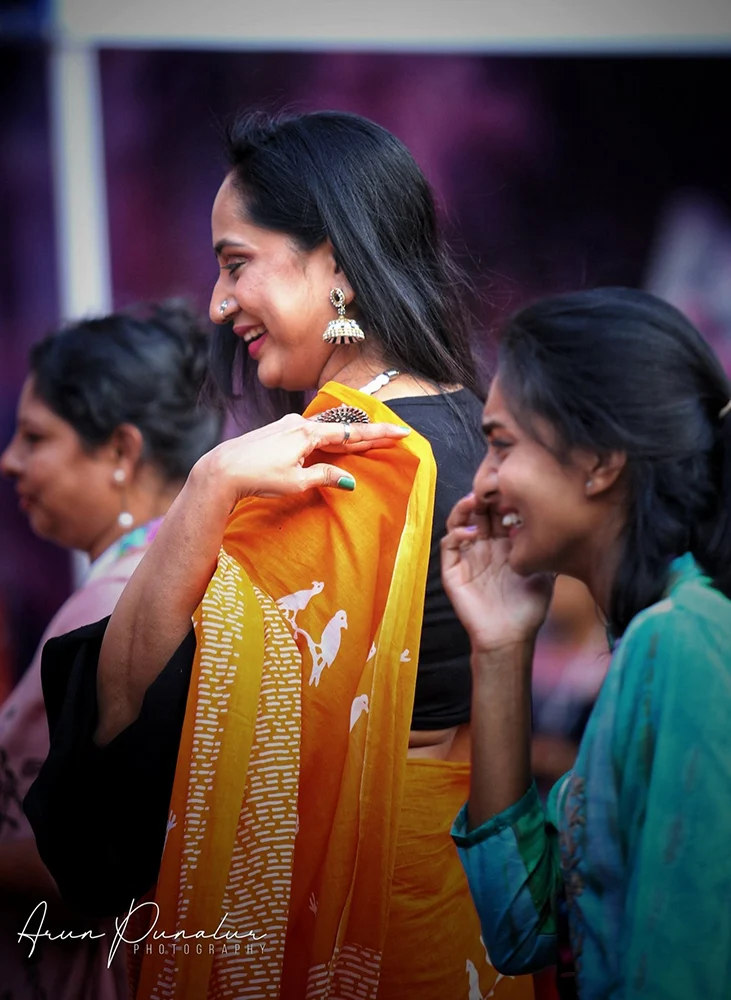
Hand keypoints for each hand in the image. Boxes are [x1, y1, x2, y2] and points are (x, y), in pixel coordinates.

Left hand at [196, 413, 409, 506]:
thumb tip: (349, 480)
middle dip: (367, 433)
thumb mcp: (295, 482)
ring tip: (368, 440)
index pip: (352, 433)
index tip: (402, 431)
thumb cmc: (257, 476)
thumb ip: (324, 476)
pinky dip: (327, 438)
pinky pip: (310, 431)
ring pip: (325, 429)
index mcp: (308, 433)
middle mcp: (299, 423)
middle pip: (341, 428)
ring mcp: (286, 424)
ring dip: (346, 436)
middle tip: (393, 435)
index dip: (378, 434)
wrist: (221, 469)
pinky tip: (332, 443)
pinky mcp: (277, 431)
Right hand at [441, 493, 552, 651]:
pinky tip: (470, 533)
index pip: (500, 513)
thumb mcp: (545, 573)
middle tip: (491, 487)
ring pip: (460, 523)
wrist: (509, 636)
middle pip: (479, 512)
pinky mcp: (453, 570)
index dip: (504, 499)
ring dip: (464, 509)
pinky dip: (456, 533)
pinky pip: (449, 545)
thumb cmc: (528, 607)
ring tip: (474, 501)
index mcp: (505, 544)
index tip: (514, 489)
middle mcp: (484, 546)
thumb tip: (559, 523)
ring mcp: (467, 556)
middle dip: (484, 497)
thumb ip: (547, 549)